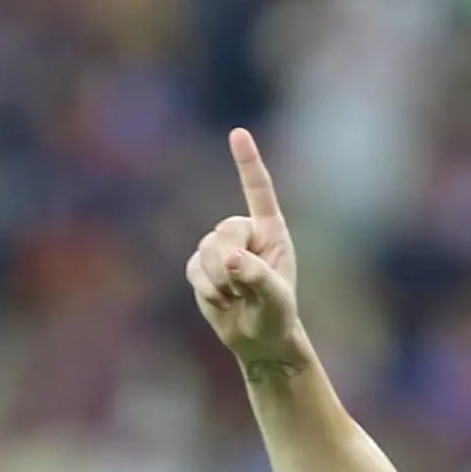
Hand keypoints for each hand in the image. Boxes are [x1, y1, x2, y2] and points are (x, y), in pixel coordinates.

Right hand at [184, 127, 305, 366]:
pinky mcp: (201, 266)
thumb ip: (257, 276)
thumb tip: (230, 259)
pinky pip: (194, 270)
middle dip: (229, 262)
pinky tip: (222, 301)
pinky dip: (207, 290)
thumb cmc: (276, 314)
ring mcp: (220, 248)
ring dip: (219, 282)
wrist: (259, 338)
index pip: (258, 191)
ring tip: (237, 297)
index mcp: (270, 231)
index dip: (247, 163)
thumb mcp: (276, 297)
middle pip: (224, 231)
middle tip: (243, 288)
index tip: (238, 133)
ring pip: (206, 251)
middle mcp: (245, 233)